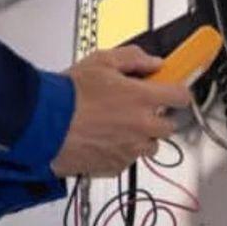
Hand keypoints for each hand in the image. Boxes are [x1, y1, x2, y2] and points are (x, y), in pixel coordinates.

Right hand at [51, 44, 189, 178]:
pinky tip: (104, 138)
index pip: (181, 96)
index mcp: (143, 98)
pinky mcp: (115, 167)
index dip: (178, 91)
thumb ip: (134, 59)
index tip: (174, 89)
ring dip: (142, 136)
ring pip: (150, 146)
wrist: (45, 123)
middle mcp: (141, 126)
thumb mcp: (103, 61)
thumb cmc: (70, 93)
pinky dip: (122, 151)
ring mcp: (130, 150)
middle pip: (170, 125)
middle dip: (158, 115)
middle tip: (139, 106)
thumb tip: (154, 63)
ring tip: (118, 124)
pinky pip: (129, 159)